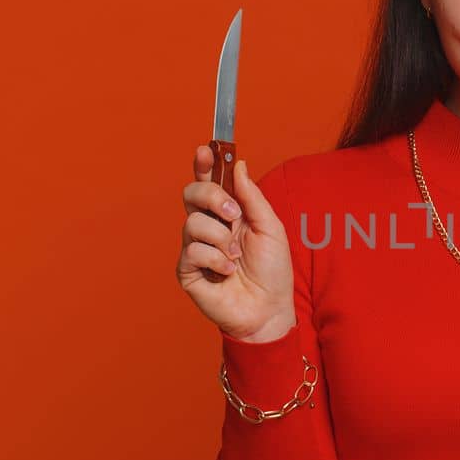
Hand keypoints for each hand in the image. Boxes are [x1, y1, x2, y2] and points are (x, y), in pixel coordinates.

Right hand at [175, 149, 297, 342]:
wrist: (269, 309)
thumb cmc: (272, 271)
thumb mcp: (271, 228)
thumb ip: (252, 197)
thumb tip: (238, 164)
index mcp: (227, 214)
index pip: (209, 182)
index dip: (204, 164)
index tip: (206, 149)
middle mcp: (208, 227)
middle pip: (191, 193)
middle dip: (211, 196)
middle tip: (232, 214)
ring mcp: (195, 248)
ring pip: (192, 222)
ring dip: (220, 238)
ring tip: (235, 257)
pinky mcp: (187, 270)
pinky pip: (192, 251)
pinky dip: (215, 260)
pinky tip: (227, 272)